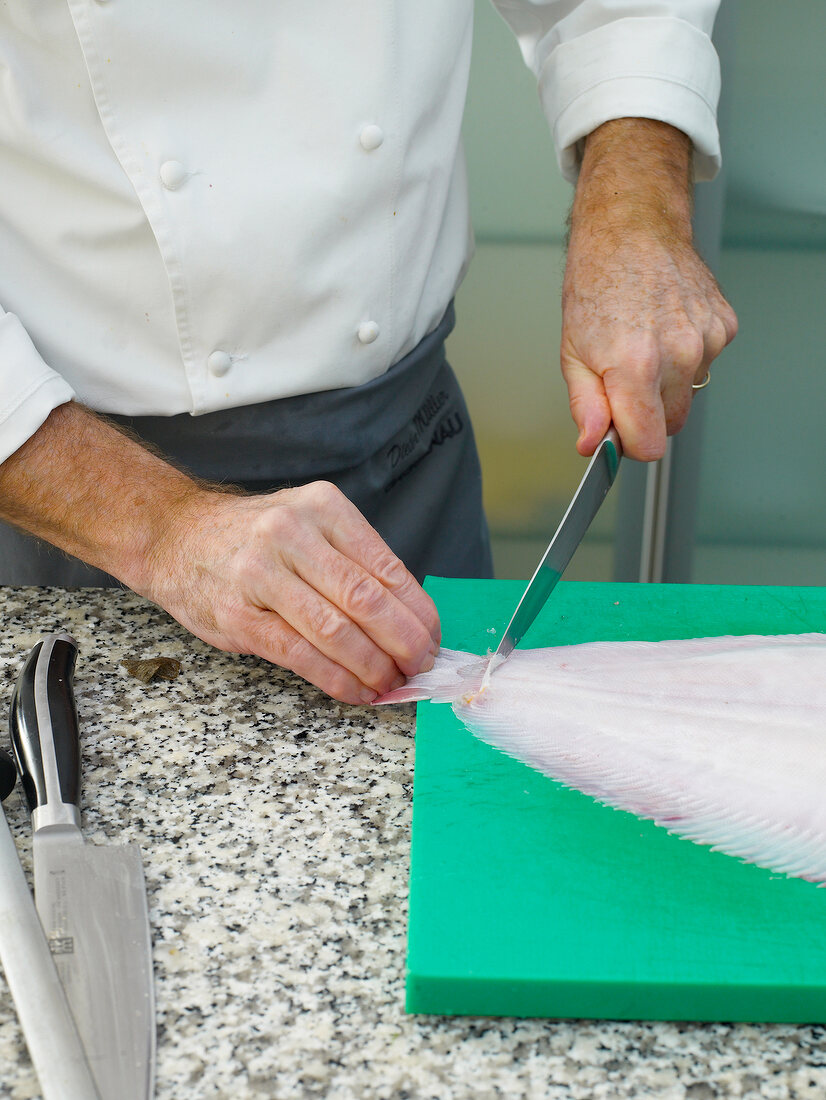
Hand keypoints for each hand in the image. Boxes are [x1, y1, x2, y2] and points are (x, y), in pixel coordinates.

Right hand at [146, 481, 440, 704]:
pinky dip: (337, 679)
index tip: (433, 639)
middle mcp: (292, 533)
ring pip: (336, 631)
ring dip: (373, 667)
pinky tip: (355, 691)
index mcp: (323, 508)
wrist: (175, 535)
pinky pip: (301, 655)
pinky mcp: (238, 615)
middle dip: (404, 644)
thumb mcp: (309, 526)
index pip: (387, 568)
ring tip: (391, 684)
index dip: (419, 613)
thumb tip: (410, 621)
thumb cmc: (253, 537)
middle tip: (421, 667)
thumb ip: (354, 563)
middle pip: (366, 600)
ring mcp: (260, 574)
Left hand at [561, 119, 737, 460]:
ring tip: (642, 342)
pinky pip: (703, 364)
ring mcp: (706, 340)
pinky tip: (664, 326)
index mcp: (636, 366)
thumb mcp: (573, 351)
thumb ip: (586, 405)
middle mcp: (677, 354)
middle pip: (670, 426)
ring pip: (688, 394)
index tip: (618, 429)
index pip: (649, 445)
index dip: (630, 444)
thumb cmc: (597, 281)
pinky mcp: (724, 326)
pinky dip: (685, 356)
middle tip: (622, 378)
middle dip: (646, 414)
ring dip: (666, 383)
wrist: (631, 226)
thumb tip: (593, 443)